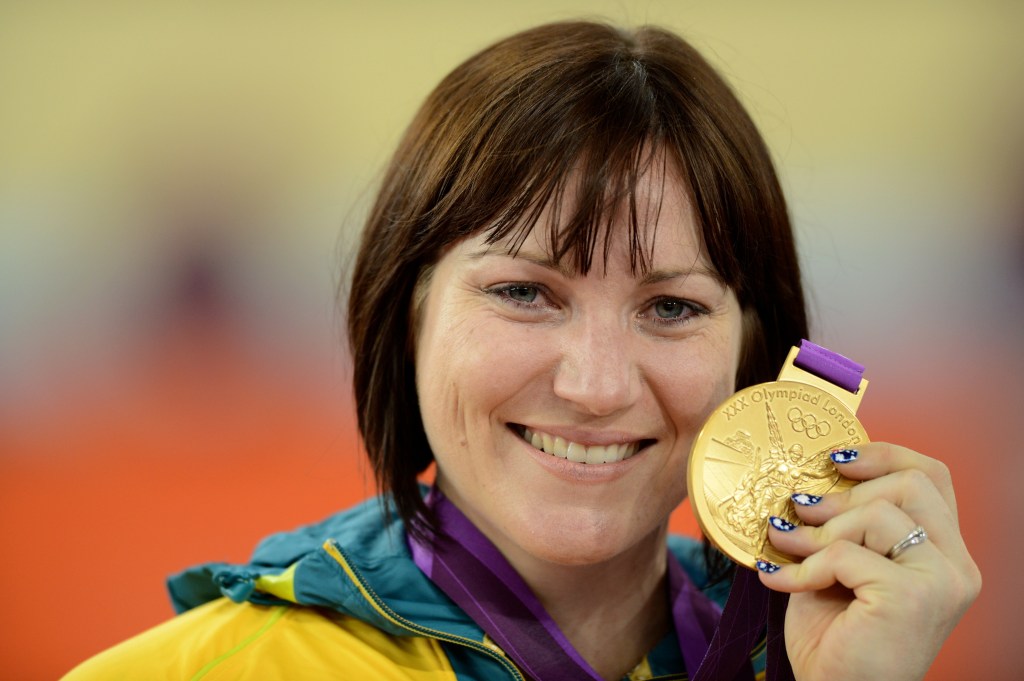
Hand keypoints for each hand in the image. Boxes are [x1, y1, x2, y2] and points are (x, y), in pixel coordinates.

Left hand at [757, 442, 980, 680]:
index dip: (884, 455)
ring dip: (821, 529)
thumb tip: (809, 478)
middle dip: (844, 493)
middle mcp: (956, 565)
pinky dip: (805, 564)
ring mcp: (942, 581)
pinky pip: (847, 553)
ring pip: (880, 512)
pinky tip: (781, 580)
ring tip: (788, 545)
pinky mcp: (914, 597)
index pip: (932, 477)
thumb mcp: (841, 567)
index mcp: (945, 554)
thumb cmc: (838, 637)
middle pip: (910, 484)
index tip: (834, 459)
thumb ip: (844, 524)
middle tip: (800, 511)